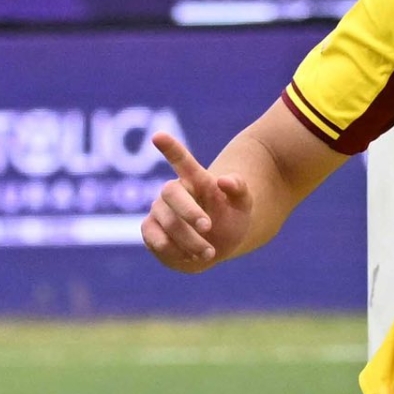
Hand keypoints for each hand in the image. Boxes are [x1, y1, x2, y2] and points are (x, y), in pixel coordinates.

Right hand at [141, 131, 252, 270]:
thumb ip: (239, 189)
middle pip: (170, 193)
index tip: (158, 136)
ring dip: (189, 240)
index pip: (181, 161)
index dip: (170, 149)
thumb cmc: (230, 218)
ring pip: (166, 222)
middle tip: (209, 227)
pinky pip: (155, 240)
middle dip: (189, 211)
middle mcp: (173, 192)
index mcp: (195, 180)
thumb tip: (224, 180)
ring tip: (210, 252)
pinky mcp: (150, 231)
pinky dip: (173, 251)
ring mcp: (158, 211)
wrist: (217, 246)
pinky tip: (190, 257)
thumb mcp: (243, 204)